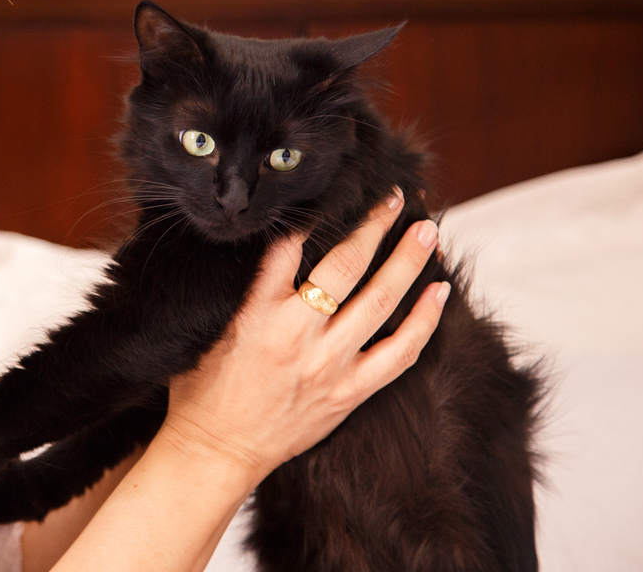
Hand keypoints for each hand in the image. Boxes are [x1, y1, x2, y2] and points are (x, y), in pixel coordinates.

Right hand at [162, 189, 446, 484]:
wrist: (215, 452)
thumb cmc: (202, 389)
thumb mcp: (209, 328)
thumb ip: (243, 290)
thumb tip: (270, 249)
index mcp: (256, 312)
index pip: (287, 247)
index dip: (312, 215)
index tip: (334, 190)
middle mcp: (296, 333)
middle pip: (346, 265)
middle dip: (374, 225)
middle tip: (396, 197)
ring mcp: (328, 364)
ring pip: (382, 302)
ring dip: (409, 262)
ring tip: (429, 231)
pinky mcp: (349, 392)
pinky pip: (399, 352)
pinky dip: (424, 321)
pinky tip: (440, 292)